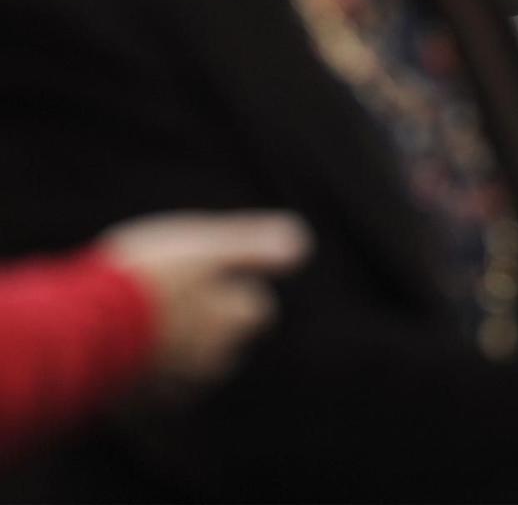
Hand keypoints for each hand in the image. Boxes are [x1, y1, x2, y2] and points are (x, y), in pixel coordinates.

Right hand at [97, 212, 312, 385]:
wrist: (78, 333)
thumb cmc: (144, 280)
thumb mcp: (205, 246)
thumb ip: (255, 247)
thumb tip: (302, 246)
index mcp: (237, 318)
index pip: (256, 308)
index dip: (233, 291)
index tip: (204, 278)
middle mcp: (217, 359)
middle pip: (226, 342)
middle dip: (209, 328)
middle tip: (170, 302)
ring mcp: (180, 386)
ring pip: (193, 369)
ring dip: (178, 353)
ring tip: (144, 327)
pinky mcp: (143, 407)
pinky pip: (157, 392)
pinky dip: (149, 376)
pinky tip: (127, 355)